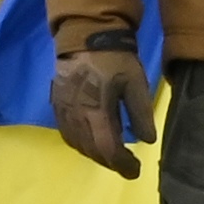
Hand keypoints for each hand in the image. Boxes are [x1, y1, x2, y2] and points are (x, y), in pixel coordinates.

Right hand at [53, 42, 143, 177]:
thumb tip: (147, 141)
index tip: (135, 170)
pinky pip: (67, 134)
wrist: (85, 34)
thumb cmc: (115, 58)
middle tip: (127, 164)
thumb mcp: (136, 83)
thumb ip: (141, 113)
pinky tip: (93, 142)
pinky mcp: (56, 105)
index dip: (122, 165)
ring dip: (96, 155)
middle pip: (92, 151)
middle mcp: (76, 114)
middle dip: (111, 162)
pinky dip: (81, 144)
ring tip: (113, 155)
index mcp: (96, 109)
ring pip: (77, 145)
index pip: (108, 149)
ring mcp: (63, 110)